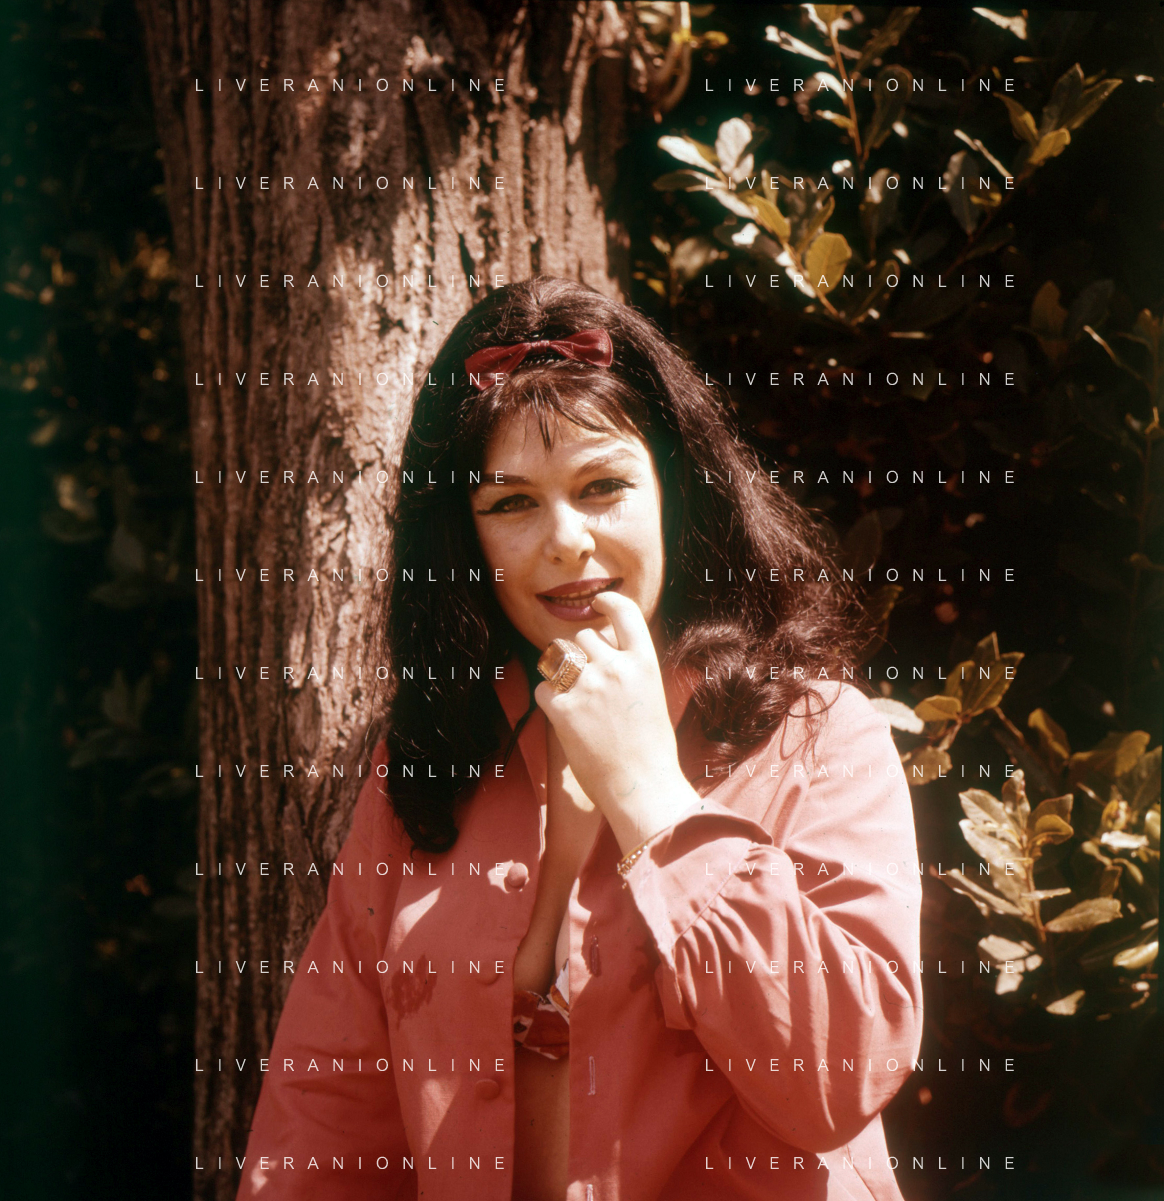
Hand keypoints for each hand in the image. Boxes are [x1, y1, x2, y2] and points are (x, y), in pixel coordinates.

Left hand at [534, 591, 699, 855]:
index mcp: (643, 662)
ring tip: (572, 694)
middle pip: (583, 637)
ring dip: (561, 670)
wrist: (641, 786)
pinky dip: (549, 699)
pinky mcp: (564, 709)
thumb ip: (630, 669)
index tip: (599, 601)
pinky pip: (543, 688)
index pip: (625, 613)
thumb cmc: (650, 748)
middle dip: (581, 652)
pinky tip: (563, 716)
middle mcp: (615, 667)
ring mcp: (588, 687)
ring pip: (560, 657)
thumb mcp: (652, 695)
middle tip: (587, 680)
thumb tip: (604, 652)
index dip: (609, 601)